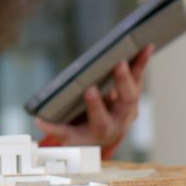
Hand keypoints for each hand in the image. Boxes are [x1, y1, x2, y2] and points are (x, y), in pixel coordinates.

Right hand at [34, 44, 153, 149]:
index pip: (100, 117)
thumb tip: (39, 120)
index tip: (89, 89)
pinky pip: (139, 78)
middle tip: (119, 64)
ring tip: (143, 47)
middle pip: (126, 101)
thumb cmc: (82, 135)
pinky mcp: (133, 95)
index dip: (95, 104)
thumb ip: (55, 129)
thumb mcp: (67, 137)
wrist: (100, 139)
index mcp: (102, 129)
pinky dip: (142, 62)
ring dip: (139, 67)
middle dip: (123, 82)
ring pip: (136, 87)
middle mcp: (120, 119)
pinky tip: (146, 47)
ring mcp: (129, 107)